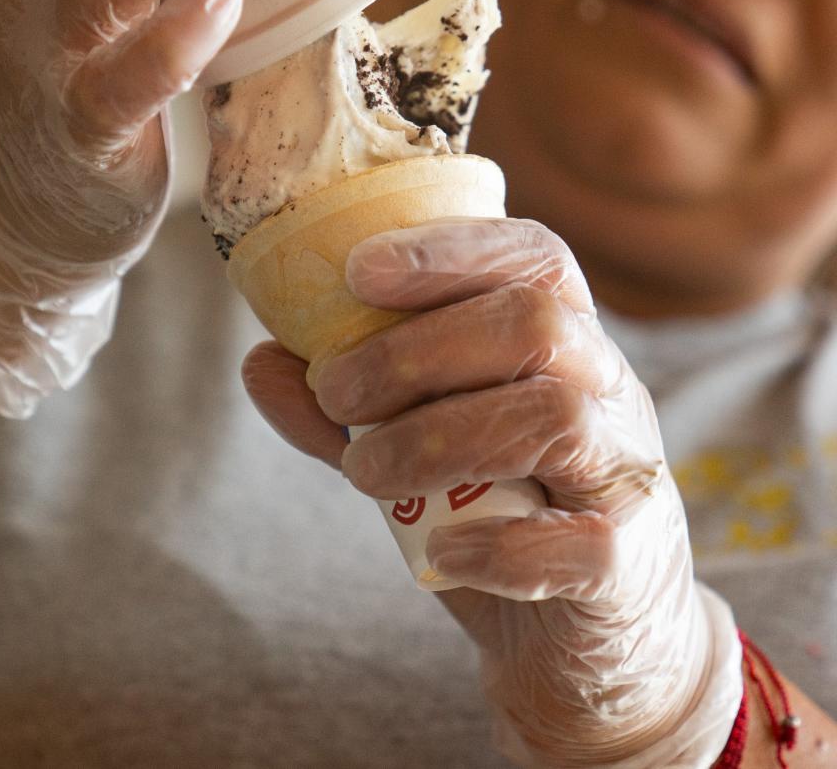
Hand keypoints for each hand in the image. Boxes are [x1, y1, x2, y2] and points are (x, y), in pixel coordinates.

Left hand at [243, 218, 740, 766]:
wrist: (590, 637)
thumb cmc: (501, 511)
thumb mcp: (419, 447)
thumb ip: (353, 408)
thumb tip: (261, 362)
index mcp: (564, 342)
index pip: (532, 258)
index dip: (451, 249)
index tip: (360, 269)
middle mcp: (609, 391)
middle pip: (534, 324)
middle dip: (416, 351)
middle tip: (336, 391)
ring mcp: (625, 473)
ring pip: (553, 419)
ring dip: (435, 439)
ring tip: (363, 472)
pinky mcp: (625, 564)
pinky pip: (578, 543)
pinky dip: (497, 547)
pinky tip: (441, 554)